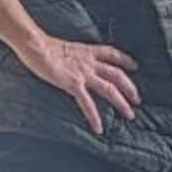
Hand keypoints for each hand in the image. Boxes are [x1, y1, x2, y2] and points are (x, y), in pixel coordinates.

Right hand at [15, 29, 140, 132]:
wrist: (34, 44)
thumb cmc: (41, 45)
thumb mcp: (62, 47)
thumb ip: (70, 56)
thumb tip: (66, 60)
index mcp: (86, 51)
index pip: (111, 53)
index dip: (125, 60)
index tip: (134, 66)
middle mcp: (89, 62)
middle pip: (117, 74)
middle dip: (130, 87)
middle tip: (137, 99)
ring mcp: (83, 73)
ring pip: (110, 89)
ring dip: (122, 103)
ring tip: (130, 115)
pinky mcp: (74, 84)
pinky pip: (87, 103)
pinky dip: (94, 117)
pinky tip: (98, 127)